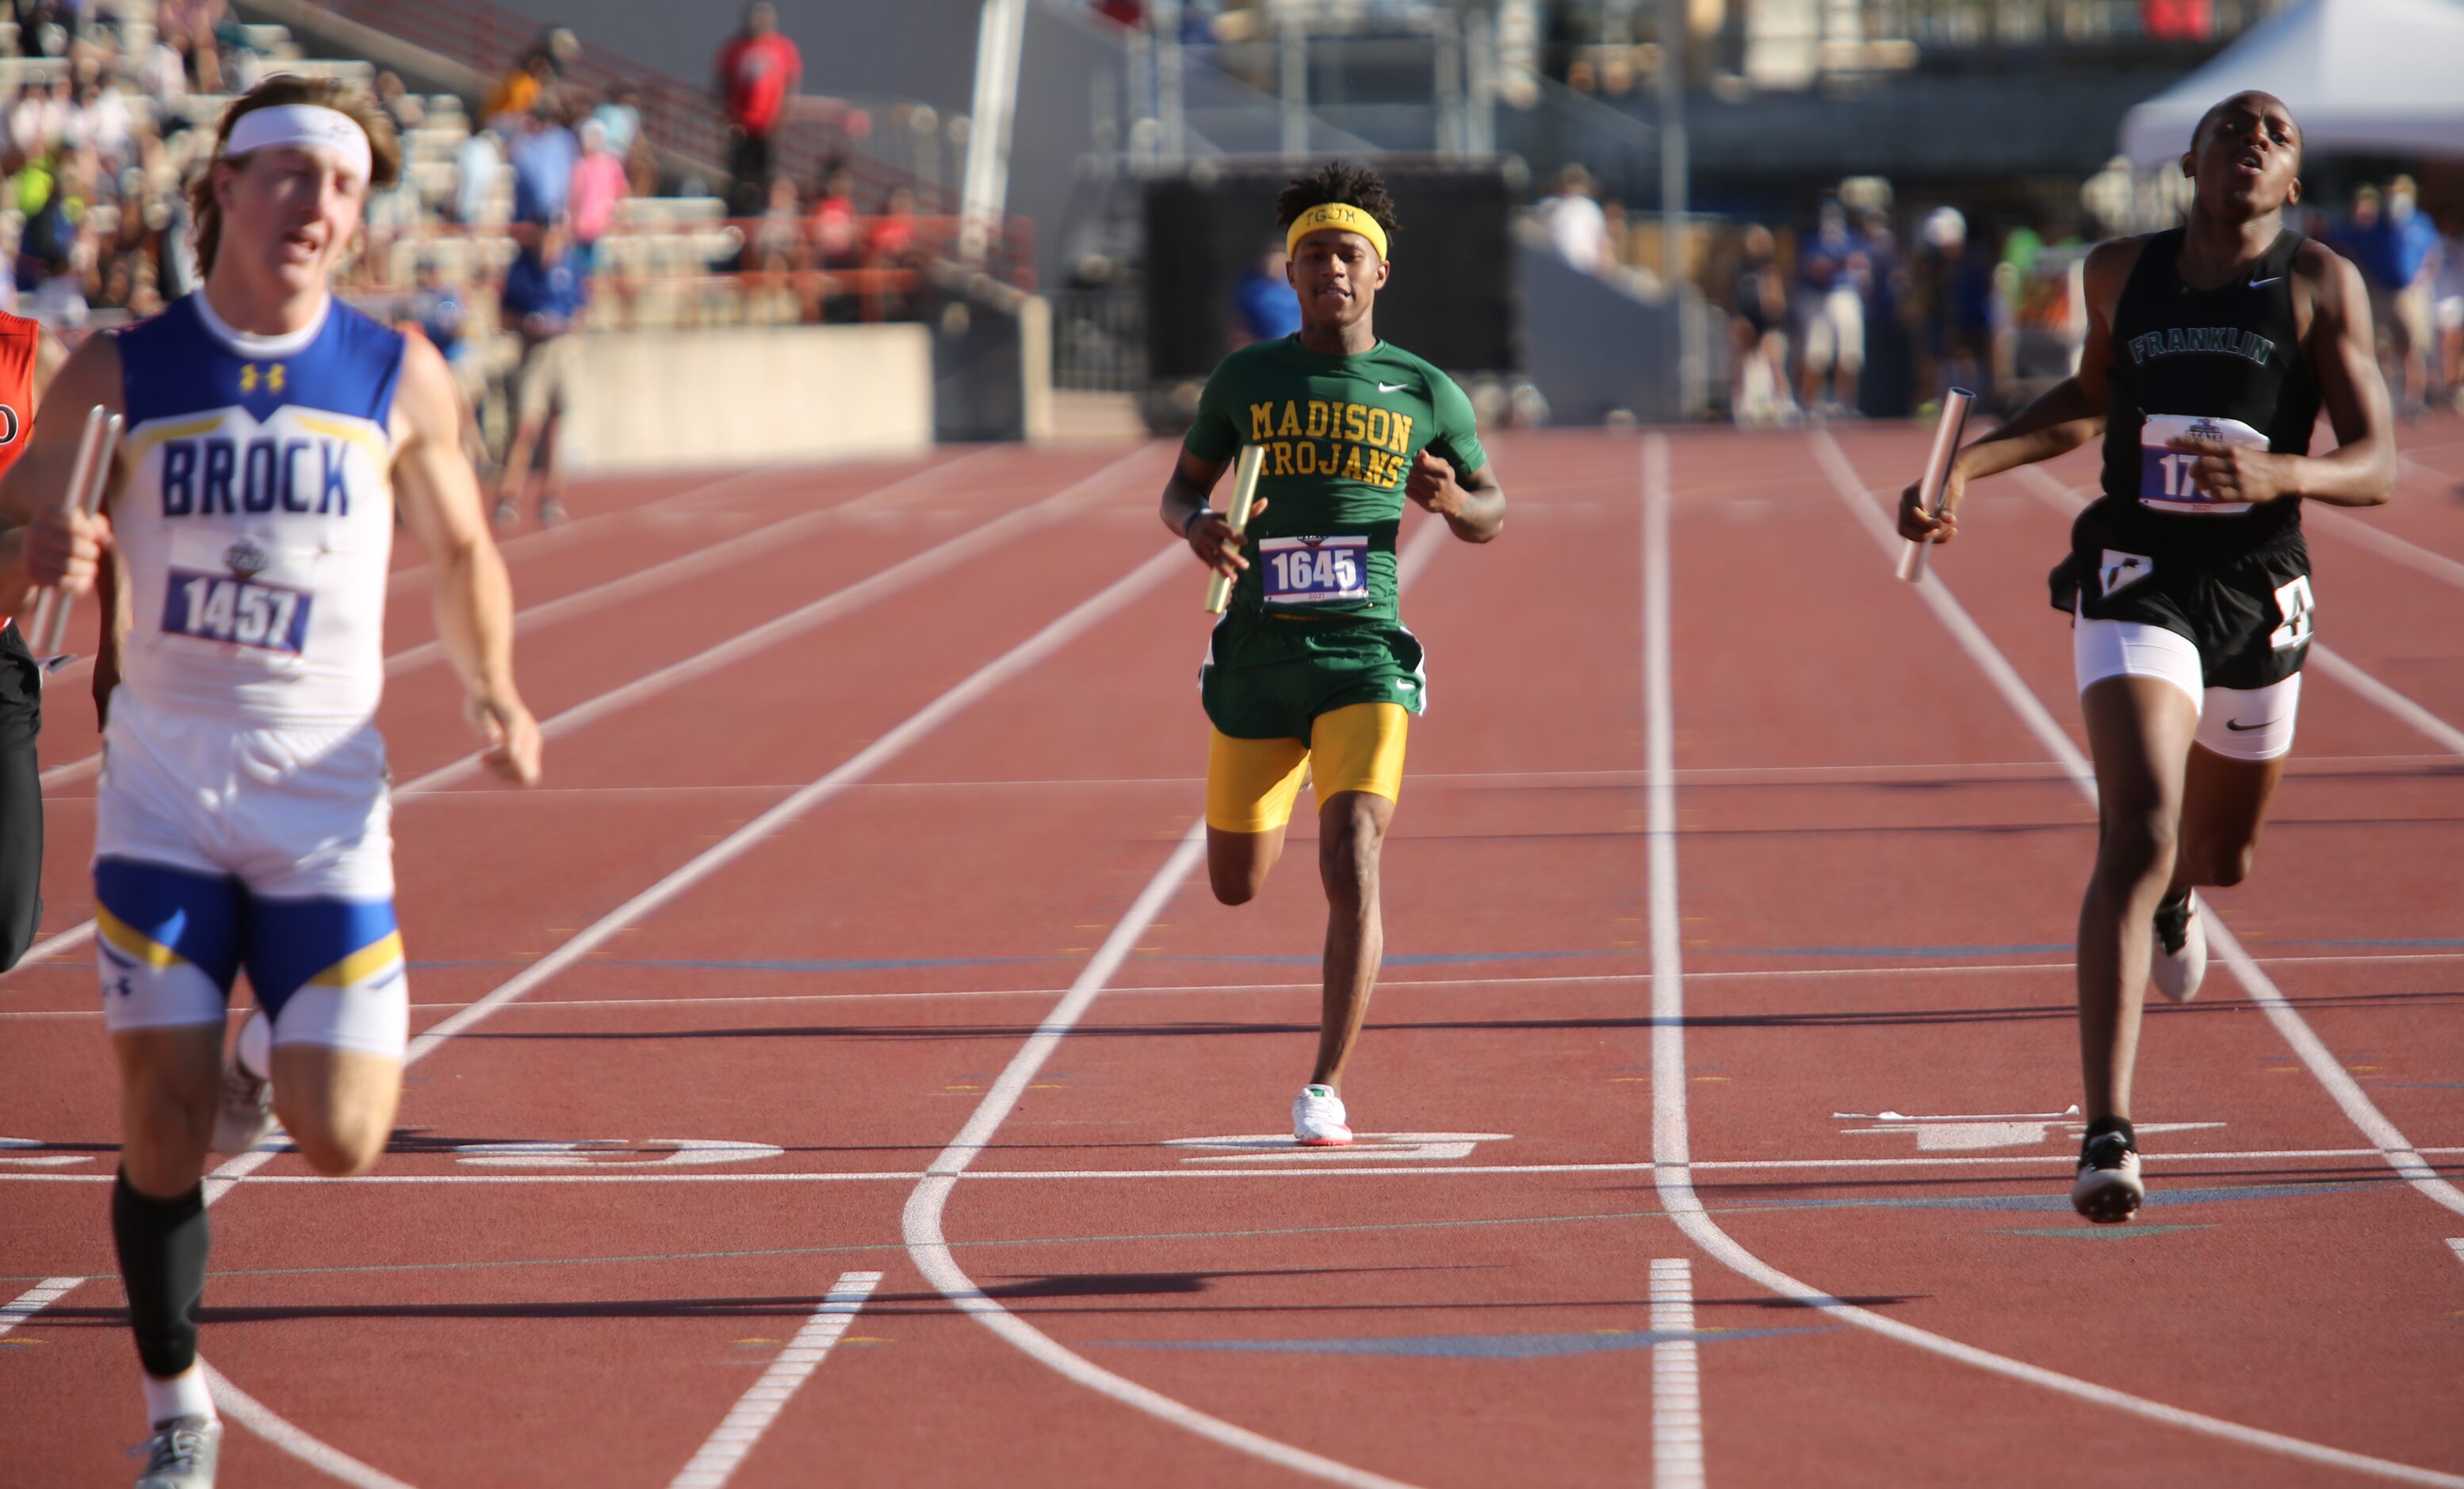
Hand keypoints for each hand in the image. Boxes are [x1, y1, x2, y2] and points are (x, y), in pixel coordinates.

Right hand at [24, 505, 109, 593]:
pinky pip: (62, 581)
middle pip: (73, 545)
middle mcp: (34, 531)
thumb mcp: (80, 524)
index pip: (72, 521)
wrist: (31, 552)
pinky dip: (78, 582)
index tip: (93, 537)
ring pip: (68, 566)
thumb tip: (106, 537)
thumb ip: (97, 526)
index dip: (89, 531)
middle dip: (91, 551)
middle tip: (94, 554)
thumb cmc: (64, 534)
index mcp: (46, 513)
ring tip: (91, 568)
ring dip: (87, 569)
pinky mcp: (32, 573)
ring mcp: (30, 552)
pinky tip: (84, 579)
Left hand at [469, 693, 542, 784]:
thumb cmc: (483, 701)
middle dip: (502, 772)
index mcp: (518, 723)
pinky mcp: (530, 749)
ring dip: (502, 772)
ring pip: (525, 773)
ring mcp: (533, 743)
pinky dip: (506, 771)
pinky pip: (523, 771)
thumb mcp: (478, 709)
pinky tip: (489, 759)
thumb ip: (486, 724)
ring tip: (481, 758)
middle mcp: (531, 735)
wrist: (495, 692)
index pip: (520, 753)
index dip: (511, 767)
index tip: (490, 767)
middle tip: (481, 759)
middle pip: (525, 769)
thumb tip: (493, 739)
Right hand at [1184, 496, 1267, 579]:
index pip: (1225, 530)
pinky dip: (1217, 571)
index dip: (1234, 536)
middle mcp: (1206, 534)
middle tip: (1246, 566)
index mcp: (1215, 522)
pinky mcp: (1199, 553)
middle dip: (1232, 558)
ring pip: (1213, 559)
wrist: (1191, 521)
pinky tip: (1227, 579)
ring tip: (1234, 579)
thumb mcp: (1228, 514)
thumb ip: (1248, 511)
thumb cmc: (1217, 518)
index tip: (1246, 542)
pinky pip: (1209, 563)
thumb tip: (1265, 502)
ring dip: (1223, 569)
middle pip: (1220, 548)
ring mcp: (1201, 544)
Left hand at [1405, 451, 1462, 517]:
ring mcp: (1432, 495)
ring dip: (1410, 478)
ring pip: (1410, 481)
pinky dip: (1409, 487)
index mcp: (1445, 472)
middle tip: (1415, 471)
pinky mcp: (1426, 504)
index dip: (1416, 460)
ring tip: (1415, 478)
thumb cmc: (1446, 479)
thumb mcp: (1444, 466)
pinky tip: (1414, 487)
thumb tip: (1421, 453)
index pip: (1422, 462)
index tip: (1417, 461)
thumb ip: (1432, 459)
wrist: (1452, 501)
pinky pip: (1408, 491)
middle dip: (1413, 469)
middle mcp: (1439, 483)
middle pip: (1414, 471)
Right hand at [1896, 465, 1964, 545]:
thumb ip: (1948, 507)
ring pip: (1910, 535)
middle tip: (1939, 532)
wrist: (1950, 481)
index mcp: (1910, 494)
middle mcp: (1905, 506)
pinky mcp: (1916, 524)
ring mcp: (1908, 516)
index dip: (1923, 522)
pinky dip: (1936, 539)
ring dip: (1930, 538)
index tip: (1938, 525)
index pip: (1911, 513)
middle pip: (1904, 528)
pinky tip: (1951, 532)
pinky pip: (1920, 537)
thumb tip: (1949, 521)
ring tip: (1950, 531)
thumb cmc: (1950, 484)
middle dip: (1921, 534)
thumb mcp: (1951, 493)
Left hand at [2167, 435, 2291, 504]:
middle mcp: (2233, 462)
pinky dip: (2211, 494)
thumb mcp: (2245, 452)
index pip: (2204, 445)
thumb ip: (2226, 455)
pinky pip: (2218, 495)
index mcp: (2233, 450)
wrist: (2284, 474)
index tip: (2169, 441)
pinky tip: (2212, 493)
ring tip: (2200, 485)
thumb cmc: (2263, 463)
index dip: (2184, 442)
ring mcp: (2237, 478)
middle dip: (2193, 470)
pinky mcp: (2241, 493)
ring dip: (2200, 484)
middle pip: (2202, 465)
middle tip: (2193, 474)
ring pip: (2208, 481)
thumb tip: (2204, 459)